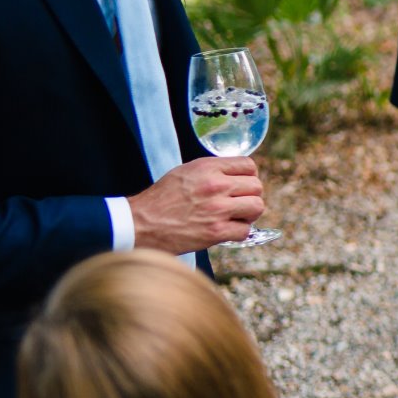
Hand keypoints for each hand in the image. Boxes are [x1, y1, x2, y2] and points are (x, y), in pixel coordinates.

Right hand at [127, 157, 263, 253]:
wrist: (141, 223)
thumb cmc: (161, 199)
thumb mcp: (184, 172)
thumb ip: (211, 171)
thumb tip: (235, 175)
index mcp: (207, 168)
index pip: (248, 165)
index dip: (249, 175)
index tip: (242, 184)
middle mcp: (216, 186)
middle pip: (256, 186)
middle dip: (250, 195)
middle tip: (240, 202)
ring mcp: (218, 209)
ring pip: (257, 207)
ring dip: (249, 213)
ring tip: (237, 216)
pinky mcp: (216, 232)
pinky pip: (245, 230)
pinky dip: (239, 232)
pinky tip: (227, 230)